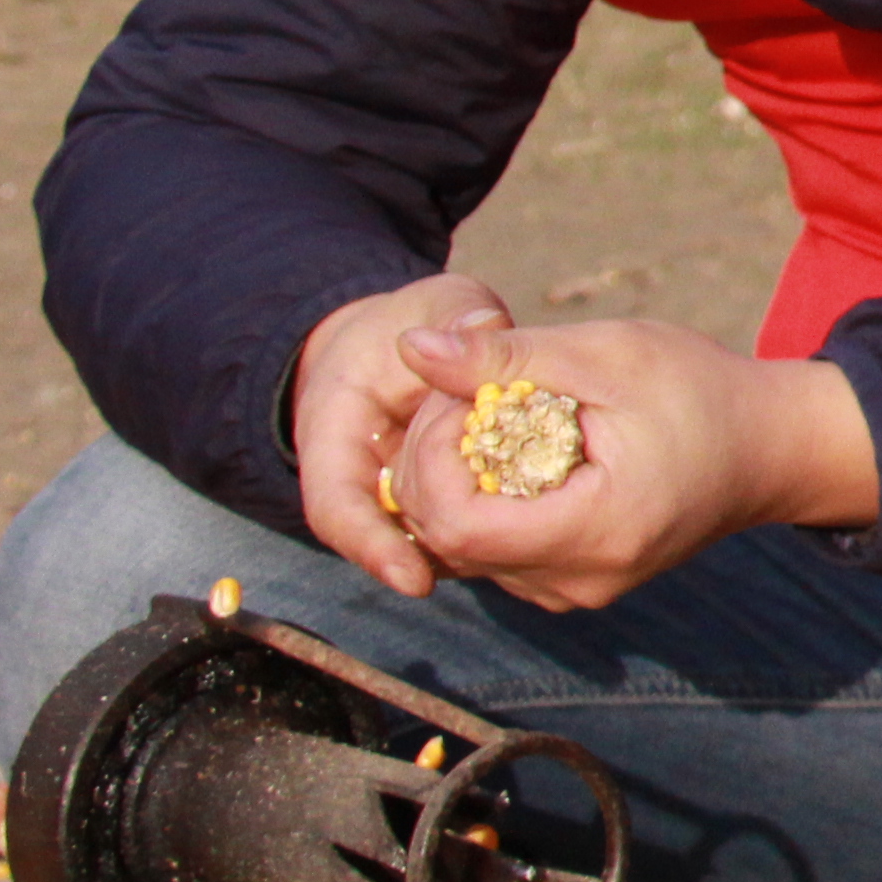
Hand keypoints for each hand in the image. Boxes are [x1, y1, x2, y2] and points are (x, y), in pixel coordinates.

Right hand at [295, 274, 517, 596]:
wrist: (402, 337)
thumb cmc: (415, 318)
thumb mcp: (437, 300)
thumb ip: (458, 314)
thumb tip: (481, 326)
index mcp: (332, 428)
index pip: (336, 508)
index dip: (372, 546)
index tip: (413, 580)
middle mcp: (357, 477)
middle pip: (389, 538)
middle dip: (442, 550)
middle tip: (511, 550)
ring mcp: (398, 496)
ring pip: (429, 543)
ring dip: (477, 547)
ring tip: (539, 544)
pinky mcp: (440, 504)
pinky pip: (465, 532)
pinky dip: (501, 534)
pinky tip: (549, 534)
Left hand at [370, 315, 880, 614]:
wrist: (771, 449)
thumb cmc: (700, 391)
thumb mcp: (606, 355)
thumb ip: (505, 357)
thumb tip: (408, 348)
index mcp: (595, 531)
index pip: (455, 524)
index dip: (430, 459)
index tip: (455, 398)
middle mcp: (579, 580)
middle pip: (447, 542)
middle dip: (431, 463)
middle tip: (461, 397)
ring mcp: (574, 591)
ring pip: (461, 552)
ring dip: (451, 481)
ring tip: (487, 418)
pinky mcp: (572, 585)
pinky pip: (492, 555)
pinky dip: (479, 502)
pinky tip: (507, 452)